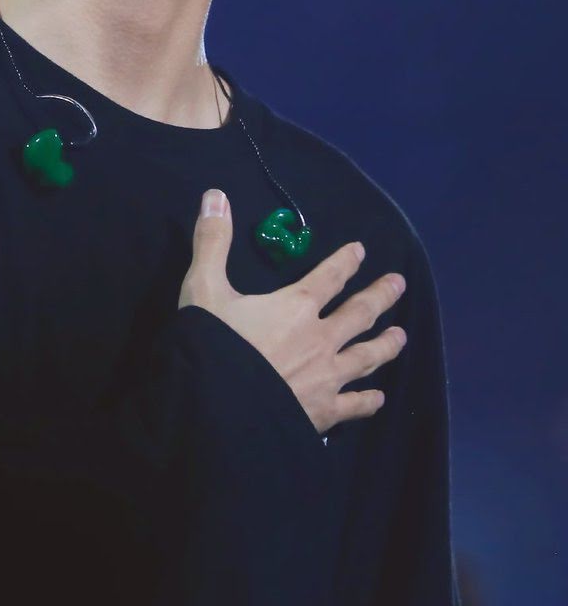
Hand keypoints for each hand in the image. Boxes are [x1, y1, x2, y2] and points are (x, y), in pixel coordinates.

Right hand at [178, 189, 406, 434]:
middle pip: (360, 313)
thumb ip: (213, 241)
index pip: (329, 276)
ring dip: (386, 345)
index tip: (361, 251)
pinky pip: (353, 405)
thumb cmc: (212, 345)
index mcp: (297, 305)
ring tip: (402, 336)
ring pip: (366, 356)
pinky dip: (368, 401)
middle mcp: (321, 337)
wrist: (217, 409)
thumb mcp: (204, 287)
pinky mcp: (324, 412)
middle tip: (399, 284)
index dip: (346, 261)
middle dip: (381, 296)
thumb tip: (215, 193)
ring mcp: (327, 377)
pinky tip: (378, 399)